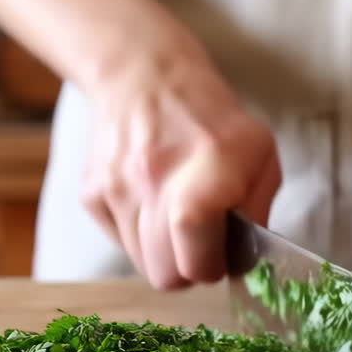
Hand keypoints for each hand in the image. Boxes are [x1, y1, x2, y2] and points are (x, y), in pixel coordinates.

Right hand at [80, 26, 279, 289]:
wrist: (144, 75)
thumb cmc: (213, 119)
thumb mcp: (260, 153)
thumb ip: (257, 210)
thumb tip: (243, 259)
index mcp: (206, 176)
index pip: (195, 261)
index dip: (211, 267)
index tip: (220, 253)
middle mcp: (155, 185)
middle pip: (165, 276)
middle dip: (187, 266)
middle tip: (201, 241)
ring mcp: (116, 190)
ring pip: (141, 263)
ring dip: (164, 250)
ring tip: (177, 213)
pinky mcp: (91, 193)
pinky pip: (120, 241)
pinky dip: (139, 232)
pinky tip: (153, 199)